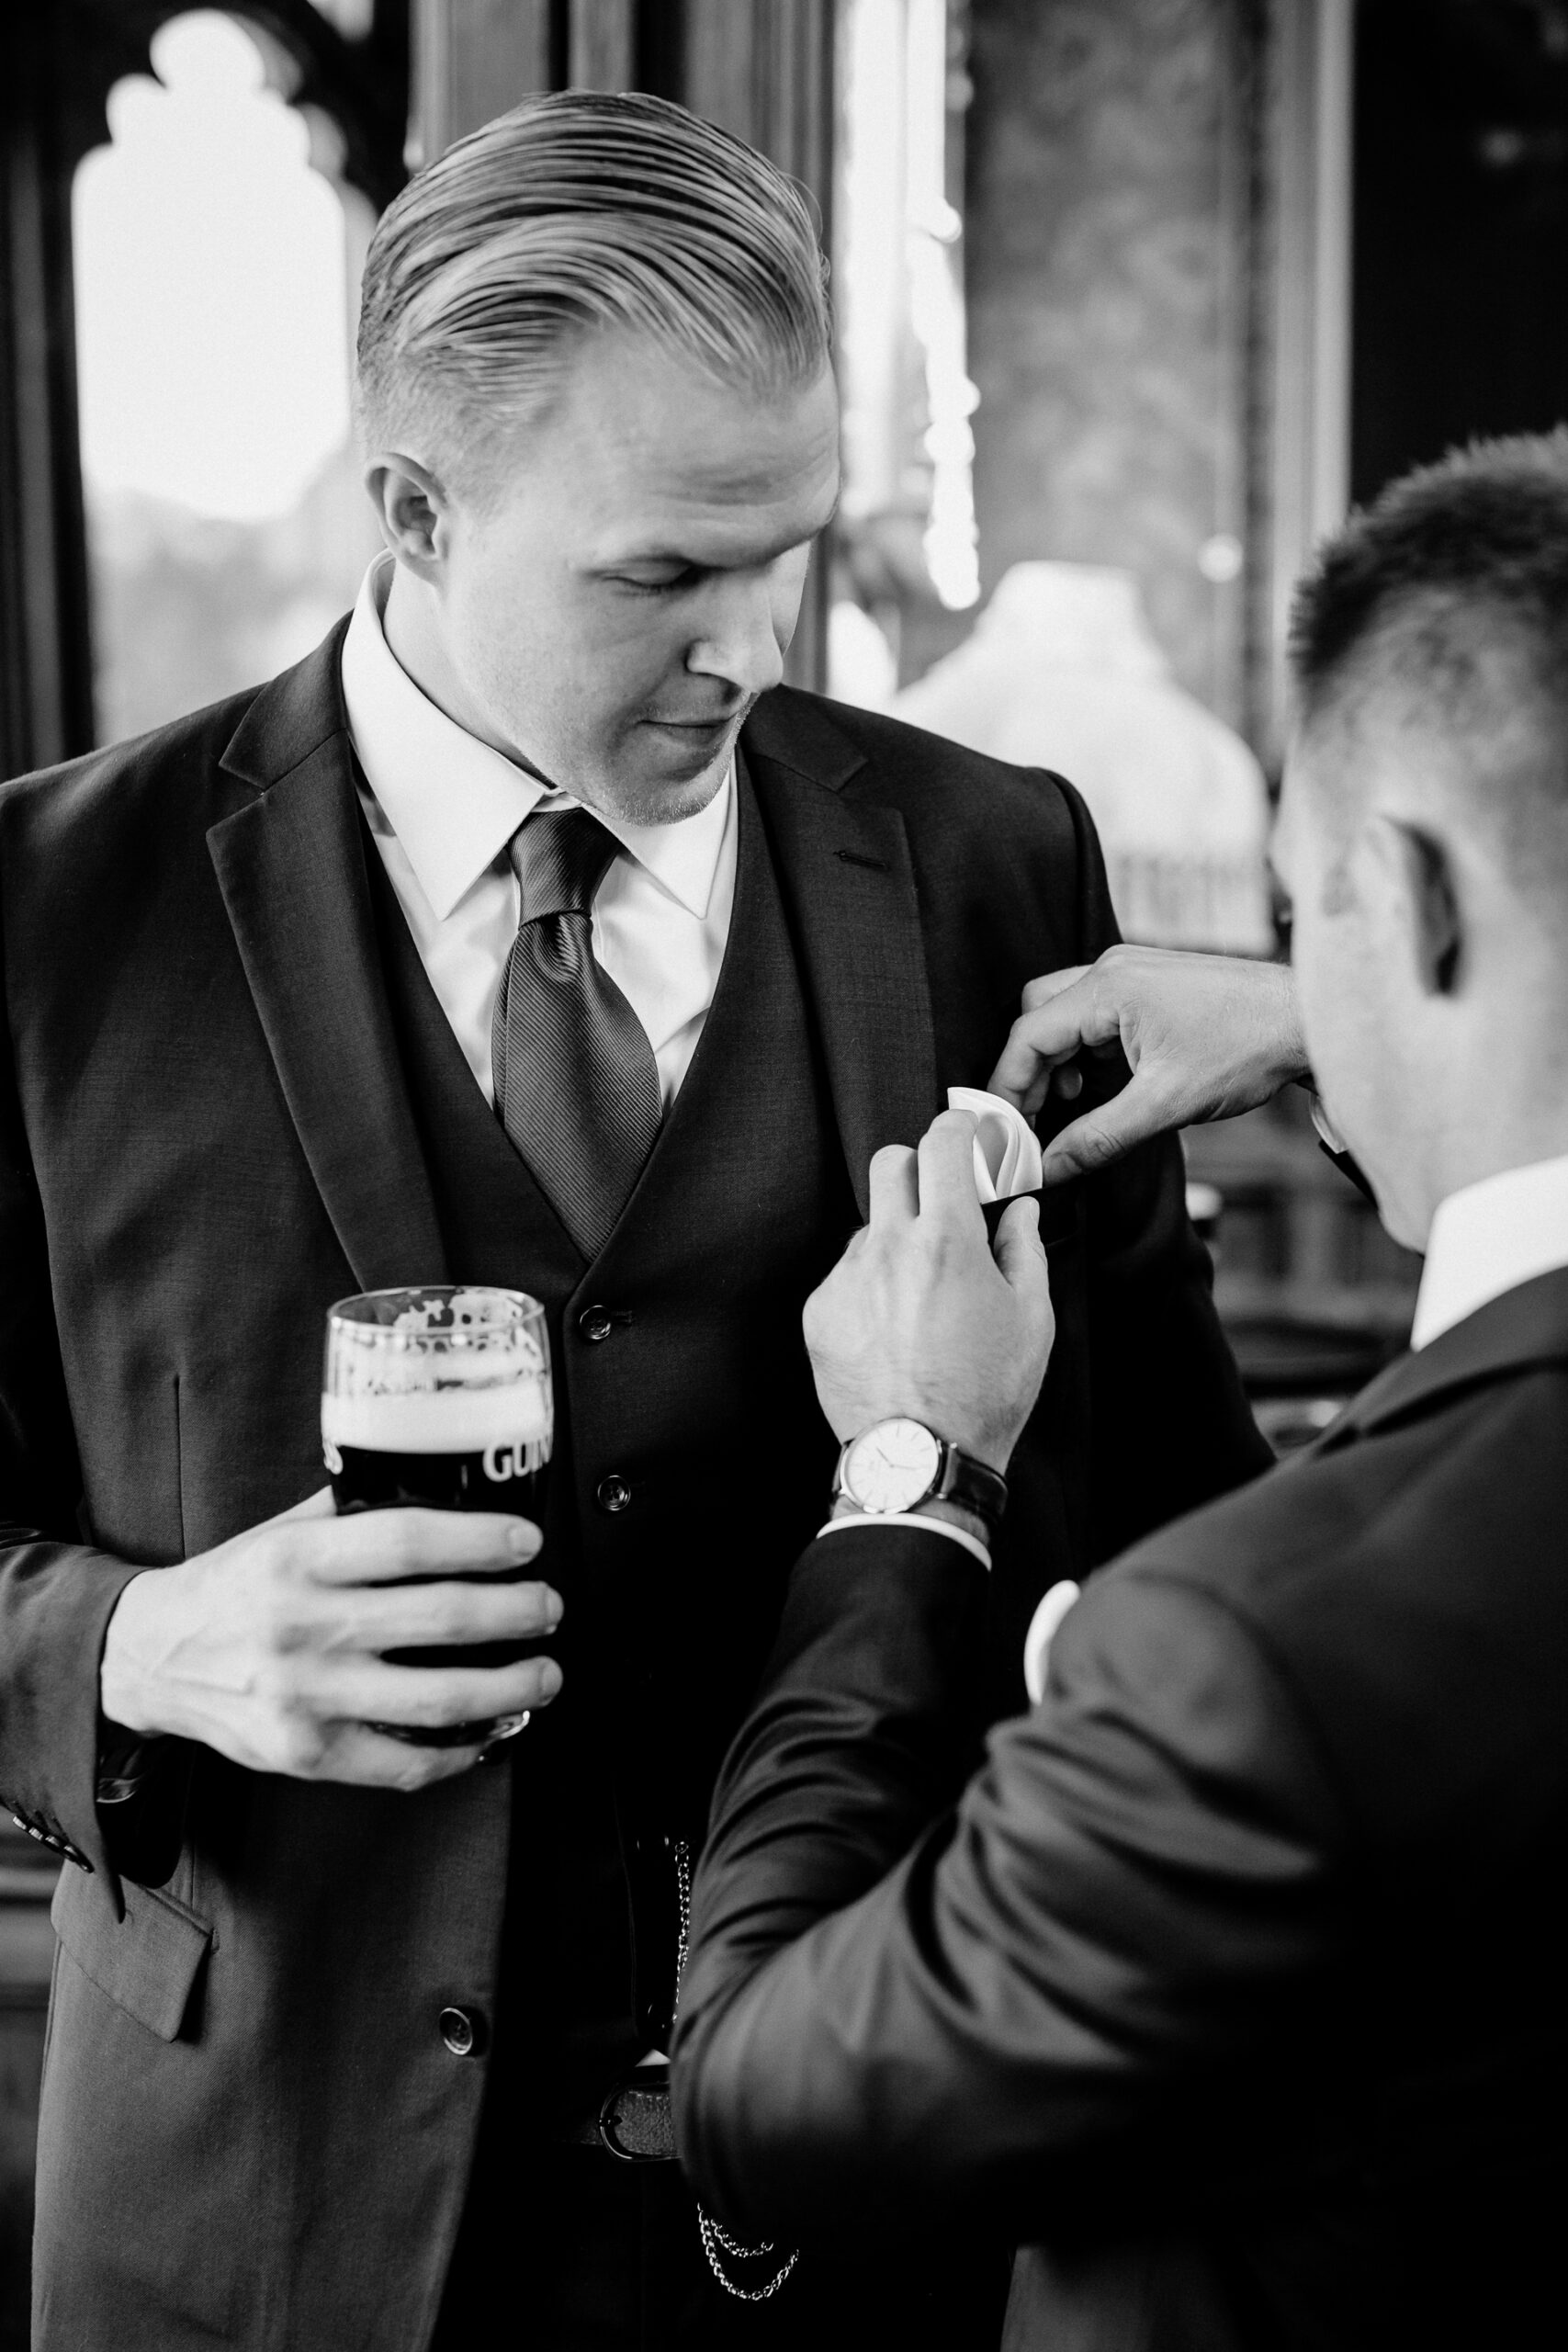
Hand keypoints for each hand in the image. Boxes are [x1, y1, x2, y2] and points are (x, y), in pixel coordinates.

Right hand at [99, 1490, 564, 1790]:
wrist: (152, 1659)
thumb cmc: (234, 1588)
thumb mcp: (281, 1531)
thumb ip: (352, 1510)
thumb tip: (440, 1483)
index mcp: (299, 1559)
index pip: (411, 1541)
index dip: (483, 1540)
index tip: (529, 1541)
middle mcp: (302, 1627)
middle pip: (441, 1619)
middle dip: (517, 1612)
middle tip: (549, 1606)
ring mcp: (306, 1697)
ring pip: (438, 1700)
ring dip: (510, 1688)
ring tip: (545, 1672)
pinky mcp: (308, 1754)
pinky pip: (405, 1764)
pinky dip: (463, 1752)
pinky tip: (492, 1732)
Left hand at [803, 1110, 1053, 1472]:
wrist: (921, 1457)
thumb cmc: (985, 1393)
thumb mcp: (1031, 1320)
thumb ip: (1024, 1251)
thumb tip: (1020, 1210)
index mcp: (947, 1240)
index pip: (941, 1144)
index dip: (957, 1125)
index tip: (965, 1131)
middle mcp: (889, 1248)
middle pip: (890, 1164)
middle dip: (918, 1169)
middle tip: (941, 1200)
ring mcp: (847, 1279)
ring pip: (868, 1226)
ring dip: (895, 1238)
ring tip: (923, 1294)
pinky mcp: (820, 1311)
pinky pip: (846, 1275)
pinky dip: (870, 1286)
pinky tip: (894, 1328)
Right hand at [988, 946, 1308, 1182]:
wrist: (1310, 1020)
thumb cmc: (1247, 1050)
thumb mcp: (1165, 1105)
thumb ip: (1097, 1138)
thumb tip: (1047, 1168)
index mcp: (1108, 988)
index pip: (1027, 1035)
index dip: (1006, 1088)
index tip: (1002, 1132)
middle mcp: (1112, 968)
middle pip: (1036, 1016)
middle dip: (1027, 1071)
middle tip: (1030, 1121)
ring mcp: (1131, 972)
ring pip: (1063, 1013)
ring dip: (1057, 1061)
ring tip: (1069, 1106)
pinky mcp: (1149, 984)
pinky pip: (1094, 1013)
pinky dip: (1085, 1050)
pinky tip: (1101, 1085)